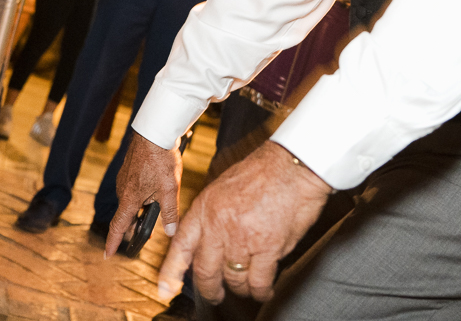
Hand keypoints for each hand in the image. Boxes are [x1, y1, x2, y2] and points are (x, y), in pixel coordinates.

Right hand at [107, 131, 183, 258]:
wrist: (154, 131)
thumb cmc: (161, 159)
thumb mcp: (170, 188)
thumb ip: (169, 212)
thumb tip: (170, 232)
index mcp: (130, 198)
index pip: (118, 226)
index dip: (113, 242)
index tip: (107, 255)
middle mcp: (122, 190)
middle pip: (126, 214)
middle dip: (135, 224)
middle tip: (143, 231)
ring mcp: (124, 179)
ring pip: (131, 200)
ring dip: (141, 205)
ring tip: (159, 199)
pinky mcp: (128, 170)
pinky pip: (133, 187)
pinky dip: (142, 193)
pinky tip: (155, 185)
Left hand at [157, 141, 331, 303]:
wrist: (294, 165)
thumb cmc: (266, 171)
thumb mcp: (225, 186)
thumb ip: (215, 215)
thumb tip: (214, 242)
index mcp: (205, 207)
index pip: (182, 246)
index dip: (172, 271)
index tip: (166, 289)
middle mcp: (219, 225)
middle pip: (205, 271)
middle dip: (210, 289)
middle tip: (215, 294)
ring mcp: (242, 238)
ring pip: (233, 279)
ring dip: (240, 288)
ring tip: (247, 287)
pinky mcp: (268, 247)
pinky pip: (259, 281)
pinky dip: (261, 290)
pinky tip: (264, 290)